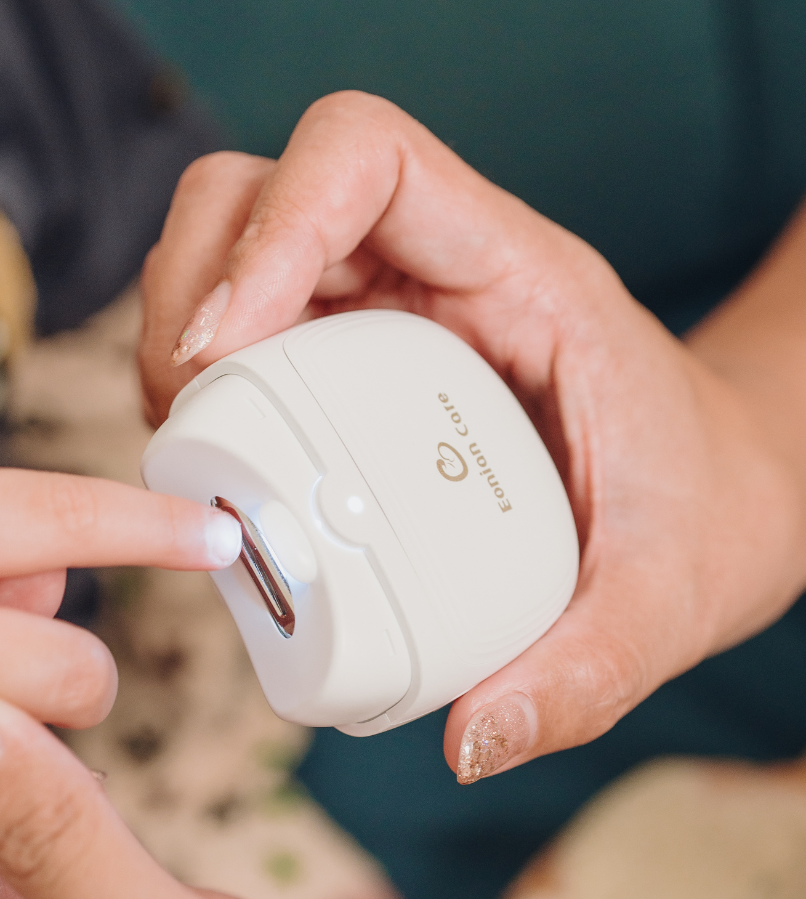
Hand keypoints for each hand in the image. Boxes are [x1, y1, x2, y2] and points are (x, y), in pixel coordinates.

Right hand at [137, 91, 805, 781]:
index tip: (223, 354)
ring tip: (190, 440)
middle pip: (259, 190)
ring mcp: (389, 302)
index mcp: (516, 273)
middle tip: (184, 419)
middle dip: (190, 288)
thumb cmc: (704, 504)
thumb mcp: (667, 595)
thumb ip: (583, 674)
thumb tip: (469, 740)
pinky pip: (249, 317)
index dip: (271, 229)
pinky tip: (221, 453)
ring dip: (179, 323)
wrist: (720, 481)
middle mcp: (439, 266)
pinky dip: (203, 369)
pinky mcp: (358, 349)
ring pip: (232, 238)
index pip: (363, 158)